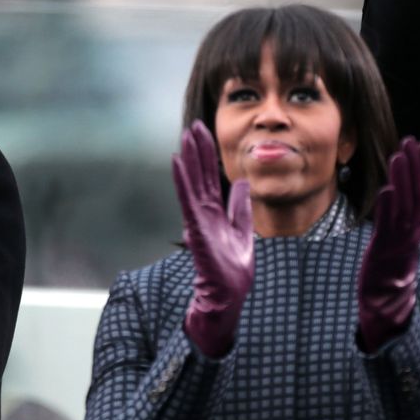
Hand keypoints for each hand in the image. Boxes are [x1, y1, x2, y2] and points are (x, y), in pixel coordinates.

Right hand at [172, 121, 252, 356]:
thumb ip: (240, 207)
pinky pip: (187, 198)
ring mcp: (198, 219)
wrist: (229, 294)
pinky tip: (176, 161)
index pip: (209, 177)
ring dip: (188, 158)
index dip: (207, 155)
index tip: (204, 133)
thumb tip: (241, 182)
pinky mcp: (196, 227)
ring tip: (185, 136)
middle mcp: (204, 212)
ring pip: (192, 182)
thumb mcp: (243, 229)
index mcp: (215, 212)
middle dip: (198, 149)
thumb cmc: (234, 268)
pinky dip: (182, 179)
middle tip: (194, 125)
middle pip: (200, 174)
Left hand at [357, 137, 419, 351]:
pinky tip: (387, 188)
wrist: (387, 303)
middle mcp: (413, 230)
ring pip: (405, 205)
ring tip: (400, 155)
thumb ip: (401, 216)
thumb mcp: (398, 238)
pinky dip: (388, 207)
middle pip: (418, 193)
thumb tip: (401, 193)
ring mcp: (400, 239)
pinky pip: (388, 225)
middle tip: (412, 140)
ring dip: (404, 178)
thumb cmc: (390, 268)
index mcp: (416, 226)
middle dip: (416, 165)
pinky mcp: (384, 249)